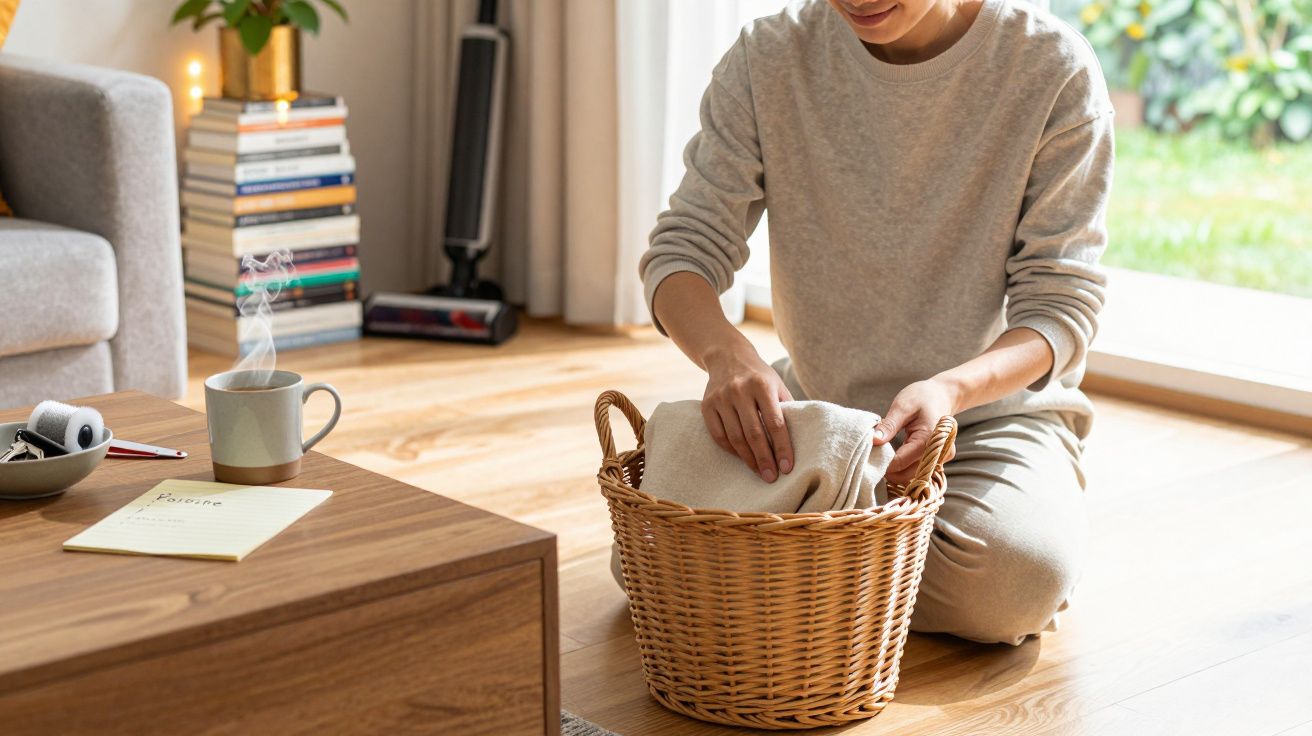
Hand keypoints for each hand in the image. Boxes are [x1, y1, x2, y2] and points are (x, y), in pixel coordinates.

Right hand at [701, 346, 794, 481]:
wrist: (727, 356)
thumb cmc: (759, 376)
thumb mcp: (777, 384)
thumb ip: (787, 407)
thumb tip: (802, 439)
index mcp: (762, 385)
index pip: (775, 423)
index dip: (782, 447)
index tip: (787, 468)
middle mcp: (740, 390)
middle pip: (754, 433)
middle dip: (765, 459)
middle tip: (772, 477)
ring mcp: (721, 398)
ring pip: (735, 437)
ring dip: (748, 459)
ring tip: (759, 471)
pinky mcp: (707, 405)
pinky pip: (718, 435)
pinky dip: (731, 450)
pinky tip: (741, 457)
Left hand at [873, 378, 958, 485]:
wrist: (944, 395)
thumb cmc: (923, 396)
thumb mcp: (902, 406)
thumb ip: (889, 425)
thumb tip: (874, 441)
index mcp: (930, 439)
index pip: (901, 462)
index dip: (882, 463)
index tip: (868, 456)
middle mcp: (939, 453)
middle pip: (908, 475)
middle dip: (889, 471)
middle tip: (872, 459)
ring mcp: (940, 458)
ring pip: (913, 476)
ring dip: (896, 472)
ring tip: (883, 458)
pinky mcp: (938, 460)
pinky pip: (918, 471)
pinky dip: (905, 468)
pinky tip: (894, 458)